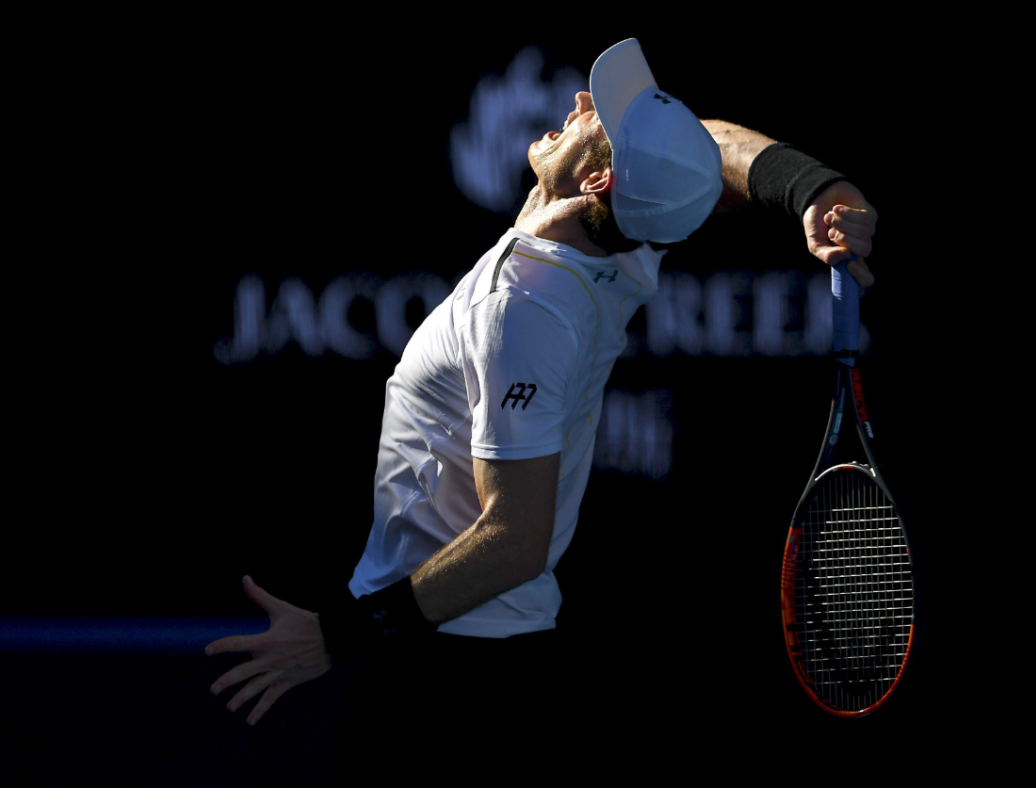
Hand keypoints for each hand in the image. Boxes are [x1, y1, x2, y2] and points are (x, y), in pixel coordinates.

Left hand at [206, 576, 331, 725]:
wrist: (331, 639)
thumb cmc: (304, 622)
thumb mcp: (282, 608)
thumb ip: (260, 596)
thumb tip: (244, 578)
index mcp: (266, 640)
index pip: (237, 644)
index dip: (221, 646)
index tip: (207, 651)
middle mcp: (269, 659)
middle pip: (242, 673)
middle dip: (226, 682)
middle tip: (213, 690)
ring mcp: (278, 672)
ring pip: (255, 689)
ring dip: (241, 699)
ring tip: (230, 707)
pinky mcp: (288, 681)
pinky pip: (271, 698)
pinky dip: (261, 710)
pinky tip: (250, 721)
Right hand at [803, 180, 877, 286]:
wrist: (816, 199)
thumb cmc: (816, 224)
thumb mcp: (815, 244)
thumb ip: (826, 256)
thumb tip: (846, 255)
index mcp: (847, 259)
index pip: (866, 278)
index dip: (861, 275)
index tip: (849, 265)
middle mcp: (859, 246)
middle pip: (864, 250)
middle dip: (844, 239)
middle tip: (831, 231)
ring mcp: (867, 230)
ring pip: (864, 232)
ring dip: (842, 223)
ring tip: (830, 217)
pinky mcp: (870, 215)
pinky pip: (865, 218)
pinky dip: (847, 213)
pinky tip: (837, 209)